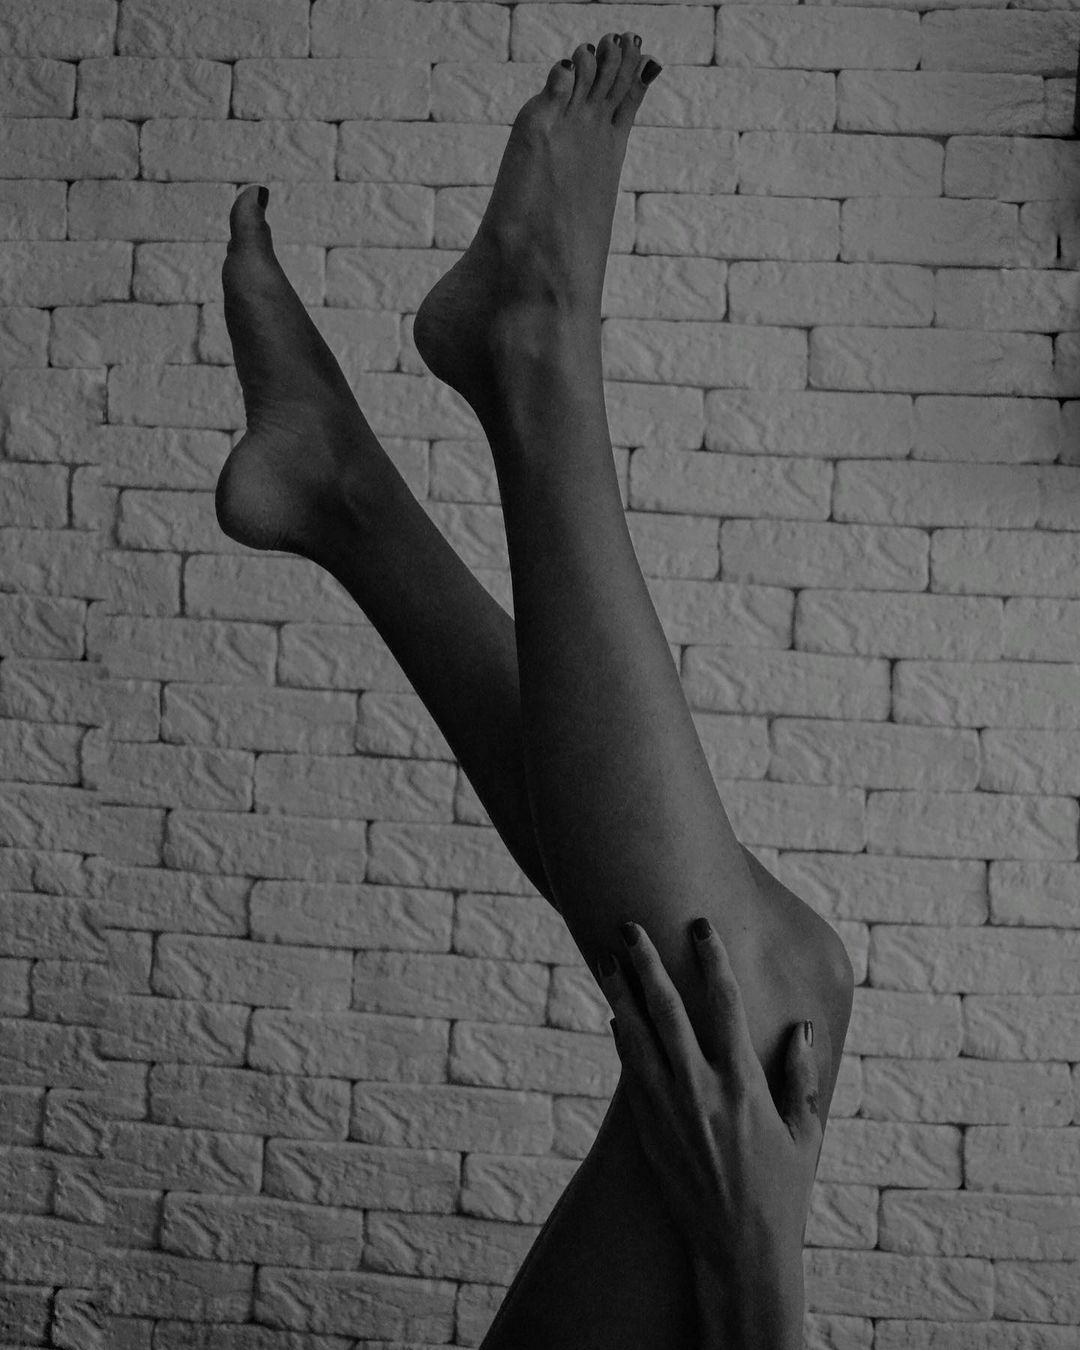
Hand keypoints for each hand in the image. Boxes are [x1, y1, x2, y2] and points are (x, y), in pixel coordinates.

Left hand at [597, 917, 822, 1292]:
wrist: (738, 1253)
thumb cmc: (781, 1192)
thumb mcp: (805, 1135)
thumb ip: (802, 1078)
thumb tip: (801, 1029)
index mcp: (745, 1084)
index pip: (725, 1004)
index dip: (711, 959)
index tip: (700, 925)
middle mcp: (702, 1090)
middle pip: (667, 1009)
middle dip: (647, 962)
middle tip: (629, 924)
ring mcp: (669, 1110)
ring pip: (636, 1036)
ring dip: (620, 993)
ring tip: (606, 959)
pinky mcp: (648, 1130)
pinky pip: (630, 1072)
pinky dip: (622, 1038)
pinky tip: (615, 1015)